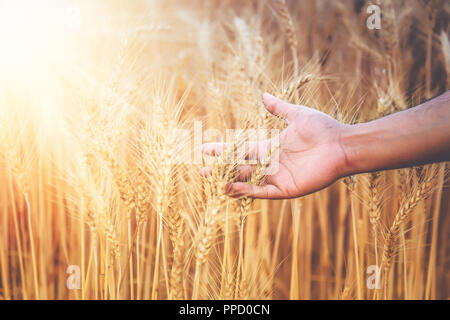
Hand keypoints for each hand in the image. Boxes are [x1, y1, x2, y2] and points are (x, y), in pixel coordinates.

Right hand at [201, 93, 349, 198]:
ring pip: (248, 181)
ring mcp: (278, 177)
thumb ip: (279, 108)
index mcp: (270, 147)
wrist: (341, 144)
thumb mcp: (297, 115)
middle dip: (220, 169)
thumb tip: (263, 96)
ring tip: (213, 183)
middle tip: (202, 172)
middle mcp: (271, 163)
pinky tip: (233, 188)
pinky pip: (264, 191)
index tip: (204, 149)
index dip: (223, 149)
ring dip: (230, 182)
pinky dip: (248, 190)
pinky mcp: (287, 188)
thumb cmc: (322, 129)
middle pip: (240, 167)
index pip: (240, 149)